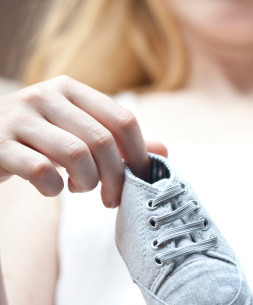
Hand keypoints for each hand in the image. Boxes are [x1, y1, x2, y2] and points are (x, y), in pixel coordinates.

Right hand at [0, 76, 166, 207]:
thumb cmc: (40, 138)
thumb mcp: (79, 131)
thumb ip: (119, 140)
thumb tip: (164, 151)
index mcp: (71, 89)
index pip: (122, 119)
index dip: (139, 153)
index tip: (140, 177)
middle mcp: (45, 96)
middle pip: (102, 141)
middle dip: (115, 177)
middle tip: (112, 197)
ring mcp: (19, 118)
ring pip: (75, 155)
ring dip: (87, 182)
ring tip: (80, 187)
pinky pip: (41, 171)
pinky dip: (54, 188)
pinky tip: (52, 188)